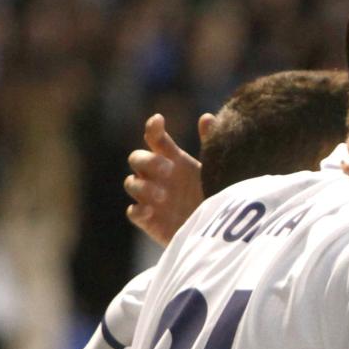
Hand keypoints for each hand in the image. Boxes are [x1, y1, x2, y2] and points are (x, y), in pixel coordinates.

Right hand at [126, 113, 207, 246]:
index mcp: (173, 159)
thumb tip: (207, 117)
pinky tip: (149, 211)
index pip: (156, 139)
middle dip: (148, 161)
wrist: (216, 231)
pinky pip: (133, 212)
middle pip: (137, 158)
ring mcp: (150, 197)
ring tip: (163, 195)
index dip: (153, 128)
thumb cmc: (215, 194)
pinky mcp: (148, 219)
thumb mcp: (215, 169)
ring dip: (143, 186)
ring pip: (131, 183)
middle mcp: (158, 176)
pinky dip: (138, 210)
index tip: (159, 120)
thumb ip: (210, 144)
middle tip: (169, 169)